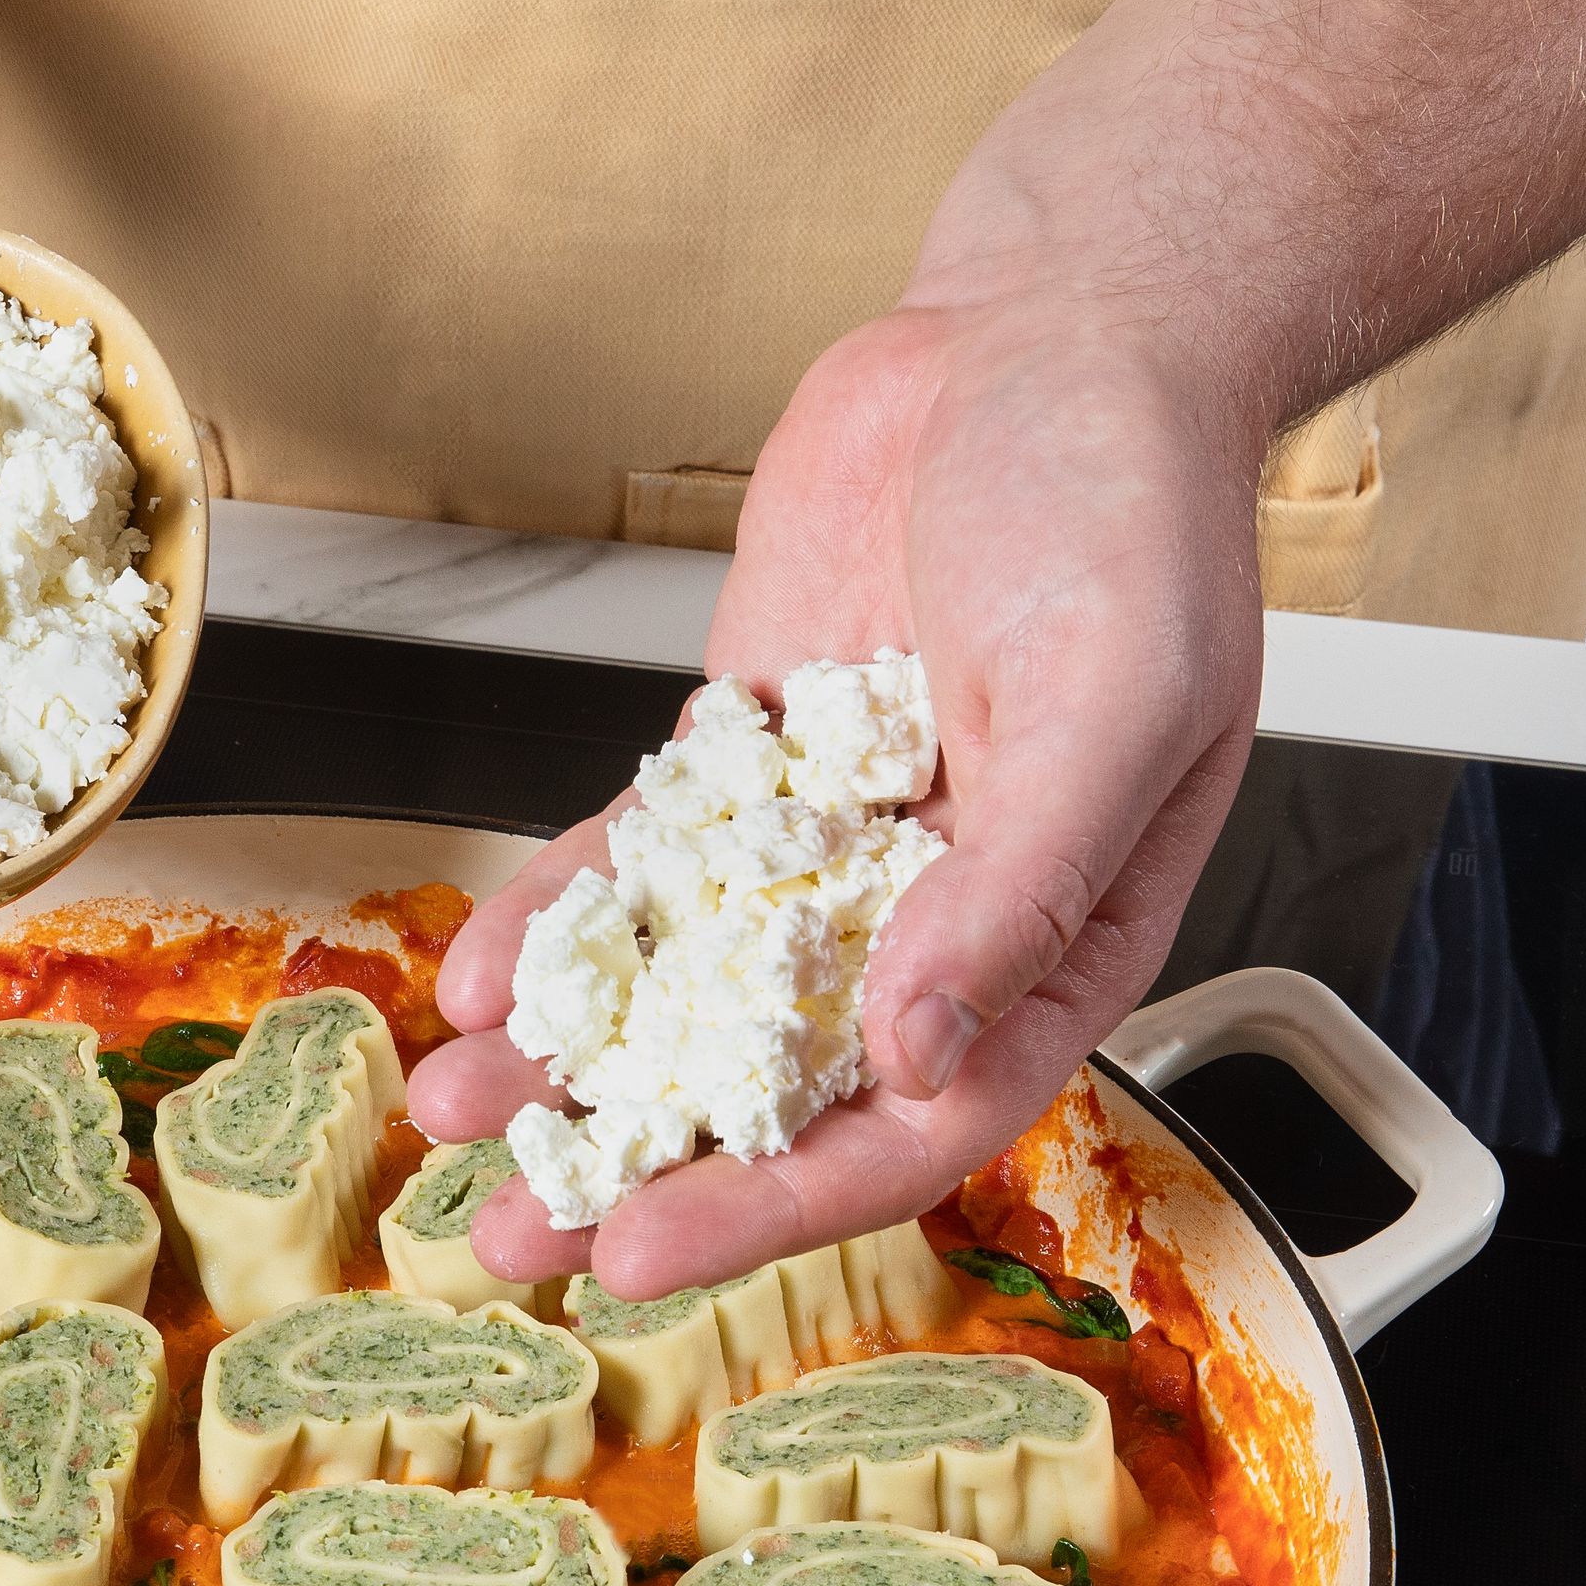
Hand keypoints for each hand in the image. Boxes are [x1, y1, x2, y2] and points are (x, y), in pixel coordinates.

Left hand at [409, 296, 1267, 1297]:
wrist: (1051, 333)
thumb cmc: (1133, 507)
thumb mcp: (1114, 701)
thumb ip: (1019, 890)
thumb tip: (926, 1055)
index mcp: (1053, 947)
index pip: (909, 1128)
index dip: (774, 1205)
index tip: (641, 1251)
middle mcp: (930, 923)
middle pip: (774, 1095)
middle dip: (636, 1175)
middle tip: (508, 1246)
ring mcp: (821, 847)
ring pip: (679, 996)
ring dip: (567, 1071)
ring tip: (452, 1126)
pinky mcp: (737, 764)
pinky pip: (634, 874)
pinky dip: (554, 929)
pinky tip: (471, 981)